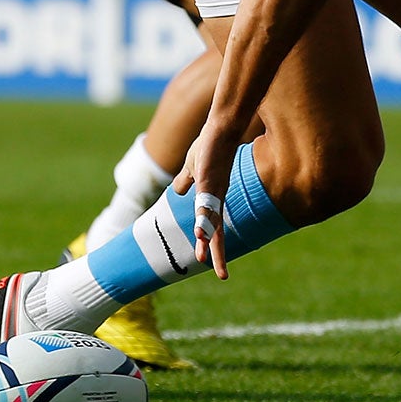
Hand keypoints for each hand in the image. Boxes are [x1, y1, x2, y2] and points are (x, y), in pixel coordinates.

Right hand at [171, 115, 246, 278]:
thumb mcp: (193, 166)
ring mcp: (214, 191)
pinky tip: (200, 232)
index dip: (208, 242)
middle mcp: (217, 198)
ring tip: (203, 259)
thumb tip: (178, 191)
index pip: (211, 226)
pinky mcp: (210, 181)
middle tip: (222, 276)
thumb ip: (186, 180)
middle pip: (218, 231)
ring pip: (211, 221)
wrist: (222, 126)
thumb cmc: (211, 143)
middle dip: (218, 253)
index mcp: (213, 197)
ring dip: (208, 240)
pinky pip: (205, 204)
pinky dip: (202, 219)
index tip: (203, 261)